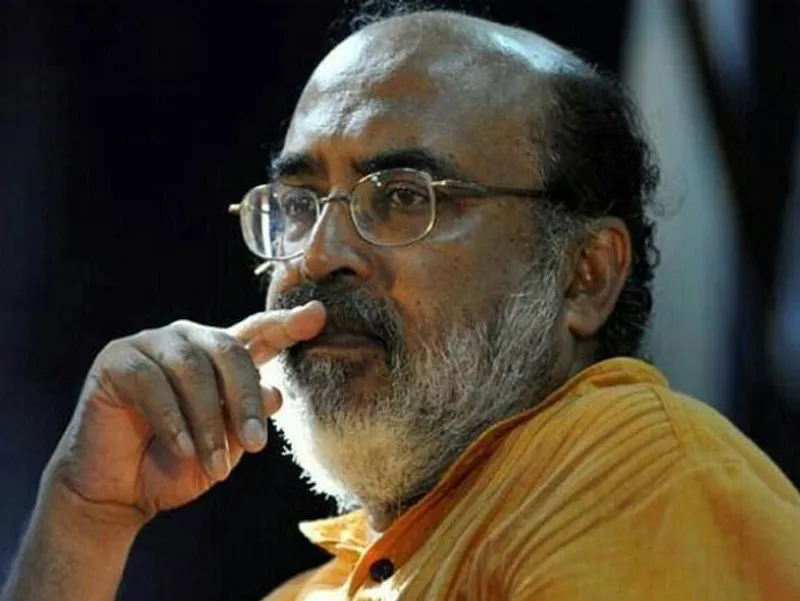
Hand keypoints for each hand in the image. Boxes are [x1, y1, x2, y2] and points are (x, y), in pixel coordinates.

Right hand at [45, 302, 325, 525]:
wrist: (120, 492)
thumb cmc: (178, 465)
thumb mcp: (226, 447)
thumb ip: (248, 418)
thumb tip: (275, 394)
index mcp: (220, 356)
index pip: (259, 333)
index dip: (288, 324)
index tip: (319, 314)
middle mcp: (189, 341)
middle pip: (229, 351)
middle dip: (246, 399)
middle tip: (256, 444)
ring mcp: (151, 345)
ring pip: (192, 370)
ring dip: (208, 421)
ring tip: (215, 464)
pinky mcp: (117, 360)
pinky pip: (152, 383)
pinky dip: (172, 420)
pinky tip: (183, 448)